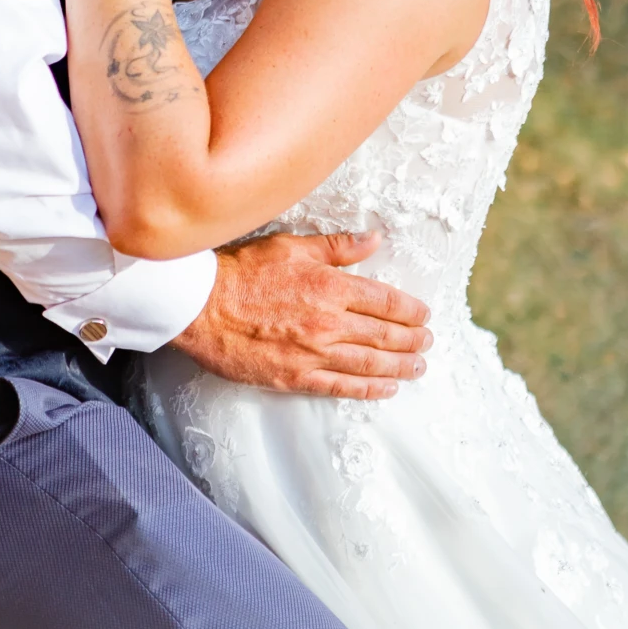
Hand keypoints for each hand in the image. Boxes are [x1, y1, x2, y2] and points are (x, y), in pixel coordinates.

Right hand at [172, 231, 431, 397]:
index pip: (385, 301)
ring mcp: (312, 354)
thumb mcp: (290, 246)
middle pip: (384, 335)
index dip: (410, 310)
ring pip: (369, 364)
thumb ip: (336, 246)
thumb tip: (374, 239)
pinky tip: (386, 388)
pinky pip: (341, 387)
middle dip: (412, 340)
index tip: (423, 314)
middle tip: (428, 342)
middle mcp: (327, 323)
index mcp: (329, 287)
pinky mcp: (295, 377)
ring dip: (400, 366)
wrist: (200, 307)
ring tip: (418, 367)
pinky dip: (368, 389)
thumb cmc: (241, 271)